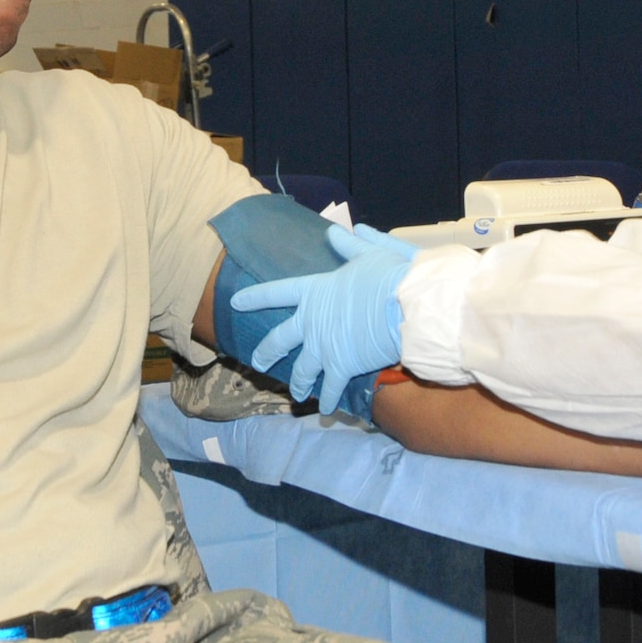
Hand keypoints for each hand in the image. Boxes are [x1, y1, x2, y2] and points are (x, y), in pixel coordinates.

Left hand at [230, 224, 415, 414]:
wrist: (405, 307)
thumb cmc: (389, 277)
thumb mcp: (368, 254)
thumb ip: (349, 245)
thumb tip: (335, 231)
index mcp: (314, 292)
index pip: (277, 293)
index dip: (255, 297)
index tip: (235, 303)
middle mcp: (311, 322)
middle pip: (280, 339)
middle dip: (267, 352)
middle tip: (257, 362)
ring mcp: (323, 348)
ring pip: (302, 370)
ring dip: (298, 383)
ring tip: (295, 394)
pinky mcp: (341, 367)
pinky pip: (330, 389)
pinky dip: (327, 400)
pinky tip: (325, 410)